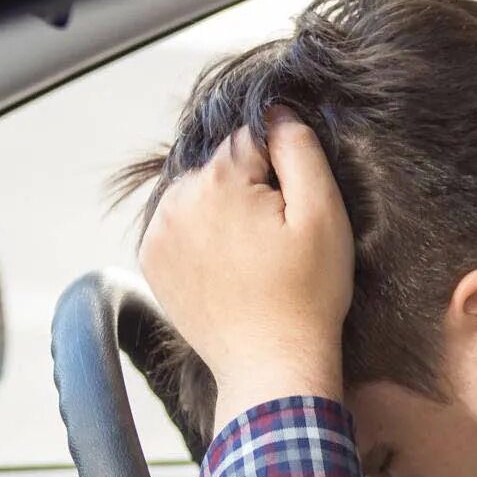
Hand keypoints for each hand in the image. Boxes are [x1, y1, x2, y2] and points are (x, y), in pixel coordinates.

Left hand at [137, 109, 353, 429]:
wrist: (271, 365)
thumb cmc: (307, 296)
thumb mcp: (323, 215)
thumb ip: (300, 150)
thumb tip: (276, 111)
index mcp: (217, 181)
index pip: (253, 140)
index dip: (283, 172)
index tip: (291, 216)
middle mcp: (176, 200)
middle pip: (221, 167)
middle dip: (249, 191)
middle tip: (275, 242)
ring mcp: (158, 233)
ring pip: (198, 195)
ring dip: (223, 212)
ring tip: (251, 258)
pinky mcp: (153, 261)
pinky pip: (180, 226)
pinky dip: (201, 236)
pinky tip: (228, 268)